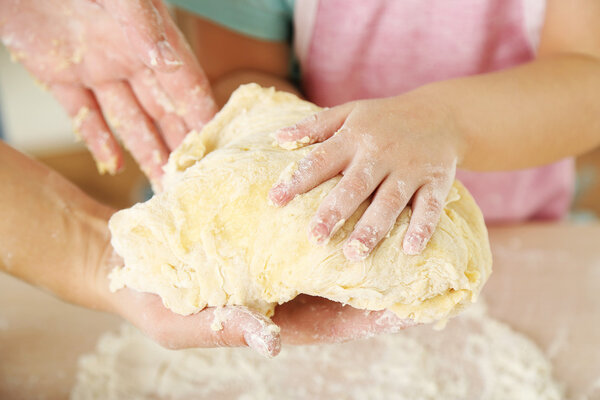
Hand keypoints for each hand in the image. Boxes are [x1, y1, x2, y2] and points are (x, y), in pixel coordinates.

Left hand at [0, 0, 216, 186]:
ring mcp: (94, 68)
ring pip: (128, 120)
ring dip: (147, 152)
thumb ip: (142, 24)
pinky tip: (114, 164)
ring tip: (163, 183)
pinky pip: (83, 115)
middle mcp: (127, 57)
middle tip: (194, 179)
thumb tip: (169, 61)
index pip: (185, 84)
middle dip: (180, 146)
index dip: (203, 115)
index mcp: (148, 38)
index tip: (218, 145)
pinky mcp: (57, 75)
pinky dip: (98, 141)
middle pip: (161, 111)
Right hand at [97, 247, 410, 355]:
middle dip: (379, 283)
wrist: (129, 265)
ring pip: (328, 261)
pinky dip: (327, 222)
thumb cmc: (157, 303)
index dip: (368, 320)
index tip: (406, 311)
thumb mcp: (187, 324)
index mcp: (274, 319)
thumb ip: (229, 329)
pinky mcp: (266, 239)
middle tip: (420, 268)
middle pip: (341, 291)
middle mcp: (284, 292)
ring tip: (395, 227)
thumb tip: (269, 341)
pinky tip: (348, 201)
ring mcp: (277, 264)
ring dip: (359, 248)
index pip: (332, 323)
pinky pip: (304, 232)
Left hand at [269, 92, 463, 259]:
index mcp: (355, 137)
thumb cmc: (384, 118)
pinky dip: (422, 227)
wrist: (442, 113)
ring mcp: (410, 168)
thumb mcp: (349, 112)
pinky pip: (430, 206)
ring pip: (390, 201)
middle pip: (355, 185)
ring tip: (353, 253)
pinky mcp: (436, 181)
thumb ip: (314, 126)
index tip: (275, 201)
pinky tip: (410, 249)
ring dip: (372, 228)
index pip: (322, 160)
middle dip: (335, 212)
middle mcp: (381, 153)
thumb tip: (277, 138)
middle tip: (316, 238)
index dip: (298, 180)